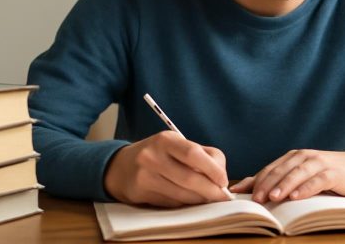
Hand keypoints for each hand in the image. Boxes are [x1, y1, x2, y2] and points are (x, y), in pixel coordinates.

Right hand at [103, 131, 231, 206]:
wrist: (121, 166)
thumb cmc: (159, 154)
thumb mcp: (177, 145)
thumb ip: (202, 155)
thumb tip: (221, 178)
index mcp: (166, 139)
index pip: (193, 154)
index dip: (213, 169)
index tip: (223, 181)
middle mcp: (153, 156)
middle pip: (189, 178)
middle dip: (210, 191)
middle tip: (221, 196)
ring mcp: (145, 175)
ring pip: (181, 195)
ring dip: (199, 200)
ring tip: (207, 198)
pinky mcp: (140, 193)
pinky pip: (171, 203)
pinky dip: (184, 203)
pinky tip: (188, 200)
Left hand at [230, 149, 344, 202]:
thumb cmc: (327, 174)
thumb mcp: (301, 176)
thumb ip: (277, 180)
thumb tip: (244, 188)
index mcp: (293, 157)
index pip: (270, 169)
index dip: (256, 182)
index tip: (242, 195)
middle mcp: (304, 156)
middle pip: (281, 170)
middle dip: (266, 185)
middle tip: (255, 199)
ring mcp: (319, 163)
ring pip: (297, 173)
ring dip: (284, 185)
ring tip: (273, 197)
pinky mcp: (333, 173)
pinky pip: (317, 180)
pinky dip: (306, 188)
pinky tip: (296, 196)